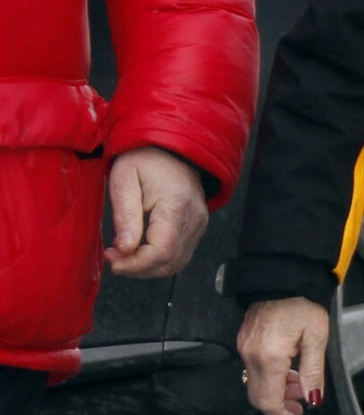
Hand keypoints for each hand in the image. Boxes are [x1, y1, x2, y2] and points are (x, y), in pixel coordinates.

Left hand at [105, 147, 208, 277]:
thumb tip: (124, 248)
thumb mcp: (125, 179)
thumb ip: (125, 215)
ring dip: (147, 267)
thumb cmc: (146, 158)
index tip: (113, 261)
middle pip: (169, 262)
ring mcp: (198, 224)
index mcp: (176, 205)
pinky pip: (179, 255)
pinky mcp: (196, 227)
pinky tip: (139, 251)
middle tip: (113, 258)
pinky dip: (157, 260)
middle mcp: (194, 219)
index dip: (136, 264)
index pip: (162, 251)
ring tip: (123, 255)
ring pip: (175, 264)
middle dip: (137, 268)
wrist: (172, 146)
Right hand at [237, 297, 328, 414]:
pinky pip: (253, 368)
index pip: (268, 400)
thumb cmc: (303, 303)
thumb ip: (313, 372)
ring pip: (256, 383)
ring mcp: (244, 347)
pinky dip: (270, 376)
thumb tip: (313, 399)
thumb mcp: (316, 338)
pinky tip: (287, 370)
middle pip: (258, 396)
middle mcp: (251, 355)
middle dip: (279, 405)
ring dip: (276, 390)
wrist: (283, 275)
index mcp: (270, 357)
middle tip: (300, 405)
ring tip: (298, 386)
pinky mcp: (244, 340)